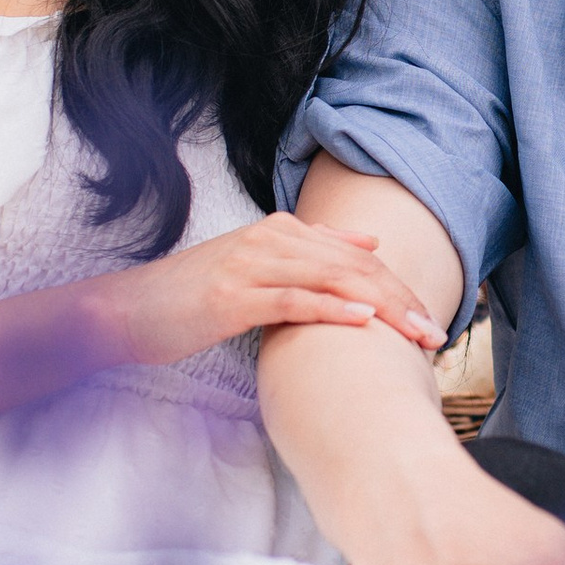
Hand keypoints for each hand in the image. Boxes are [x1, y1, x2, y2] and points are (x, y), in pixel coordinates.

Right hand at [96, 217, 444, 370]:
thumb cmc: (193, 298)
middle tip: (436, 333)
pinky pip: (293, 300)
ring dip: (381, 308)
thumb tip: (368, 243)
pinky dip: (332, 309)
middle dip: (401, 299)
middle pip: (353, 266)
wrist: (127, 311)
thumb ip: (311, 250)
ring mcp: (252, 266)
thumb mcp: (257, 265)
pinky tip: (363, 322)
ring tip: (416, 333)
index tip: (431, 318)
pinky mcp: (233, 297)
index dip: (399, 285)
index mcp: (281, 231)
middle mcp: (271, 239)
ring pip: (333, 280)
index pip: (357, 257)